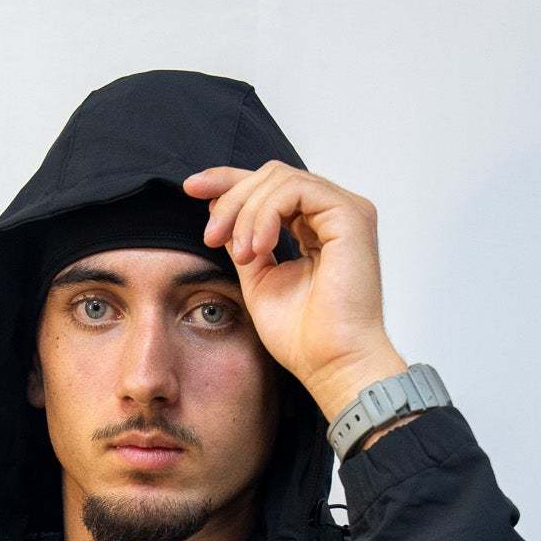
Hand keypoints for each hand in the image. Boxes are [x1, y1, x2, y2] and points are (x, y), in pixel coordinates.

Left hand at [180, 162, 407, 421]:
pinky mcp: (350, 215)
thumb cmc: (303, 338)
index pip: (270, 188)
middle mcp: (333, 214)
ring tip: (242, 255)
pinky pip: (295, 189)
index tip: (191, 189)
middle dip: (232, 199)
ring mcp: (345, 212)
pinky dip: (267, 213)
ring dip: (247, 212)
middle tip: (210, 236)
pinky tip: (258, 248)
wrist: (331, 364)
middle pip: (271, 176)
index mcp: (316, 227)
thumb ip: (242, 242)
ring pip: (279, 179)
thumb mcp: (258, 280)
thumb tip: (218, 208)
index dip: (229, 182)